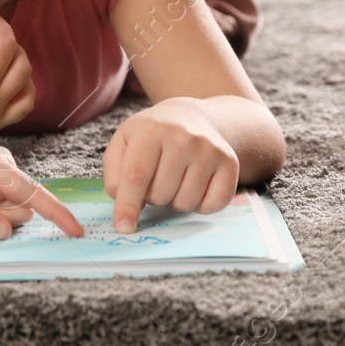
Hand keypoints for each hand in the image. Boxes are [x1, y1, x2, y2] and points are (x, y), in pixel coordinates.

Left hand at [103, 98, 239, 231]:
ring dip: (175, 201)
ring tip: (175, 179)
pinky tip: (195, 185)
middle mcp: (183, 137)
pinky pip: (212, 205)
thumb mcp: (123, 143)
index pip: (136, 176)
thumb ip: (115, 173)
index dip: (128, 205)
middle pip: (160, 195)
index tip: (123, 227)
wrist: (193, 118)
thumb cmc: (152, 136)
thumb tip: (123, 201)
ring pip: (185, 203)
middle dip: (152, 196)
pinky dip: (201, 205)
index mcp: (150, 130)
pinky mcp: (230, 163)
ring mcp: (209, 150)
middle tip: (157, 177)